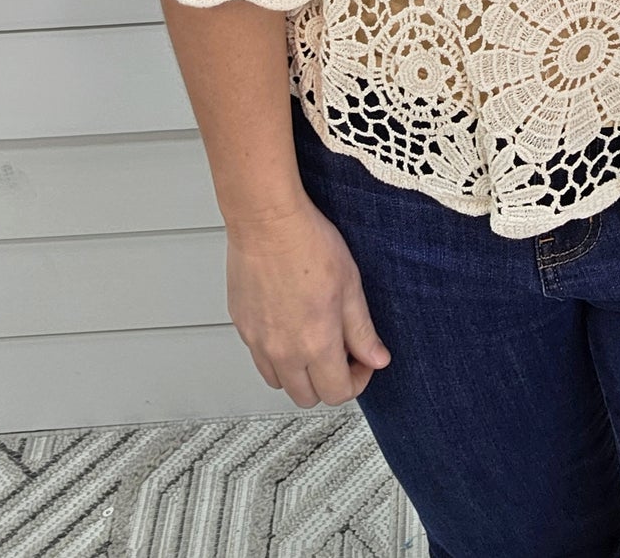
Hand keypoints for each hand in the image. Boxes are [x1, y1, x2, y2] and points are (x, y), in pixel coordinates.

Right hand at [226, 197, 391, 407]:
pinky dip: (276, 354)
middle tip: (340, 351)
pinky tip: (289, 324)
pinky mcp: (242, 326)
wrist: (267, 221)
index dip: (357, 381)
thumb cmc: (308, 243)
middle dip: (328, 381)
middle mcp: (282, 351)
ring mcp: (257, 341)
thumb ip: (363, 330)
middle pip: (306, 397)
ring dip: (300, 372)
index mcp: (315, 344)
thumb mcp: (351, 285)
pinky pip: (260, 357)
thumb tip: (377, 359)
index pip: (337, 393)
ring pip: (279, 382)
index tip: (362, 360)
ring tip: (313, 339)